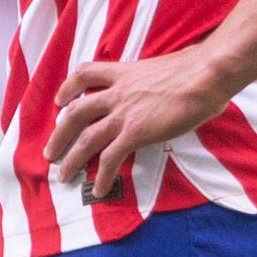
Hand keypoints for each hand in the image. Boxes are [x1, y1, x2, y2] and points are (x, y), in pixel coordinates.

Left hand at [43, 49, 236, 203]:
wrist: (205, 75)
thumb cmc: (199, 69)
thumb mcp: (169, 67)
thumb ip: (160, 78)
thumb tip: (174, 84)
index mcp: (126, 73)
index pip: (86, 73)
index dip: (69, 87)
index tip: (61, 100)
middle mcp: (119, 93)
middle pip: (76, 112)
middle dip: (60, 133)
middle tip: (51, 151)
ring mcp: (124, 113)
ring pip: (86, 138)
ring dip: (72, 159)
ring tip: (64, 175)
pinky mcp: (136, 132)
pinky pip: (111, 158)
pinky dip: (102, 176)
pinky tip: (99, 189)